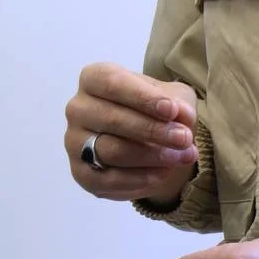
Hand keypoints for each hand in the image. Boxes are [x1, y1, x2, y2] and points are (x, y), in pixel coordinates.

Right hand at [65, 62, 198, 202]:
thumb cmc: (154, 109)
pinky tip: (163, 174)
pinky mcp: (81, 173)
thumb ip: (177, 103)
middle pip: (113, 120)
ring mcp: (74, 142)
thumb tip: (181, 115)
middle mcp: (78, 108)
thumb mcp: (172, 98)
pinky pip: (109, 179)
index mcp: (93, 79)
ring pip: (112, 151)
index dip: (143, 98)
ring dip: (152, 156)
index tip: (172, 110)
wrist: (145, 141)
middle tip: (184, 139)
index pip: (112, 83)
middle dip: (153, 130)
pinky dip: (140, 179)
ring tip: (182, 157)